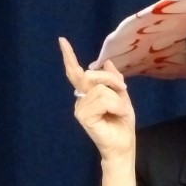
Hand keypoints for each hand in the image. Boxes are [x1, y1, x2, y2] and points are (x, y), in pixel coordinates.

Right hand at [58, 37, 135, 160]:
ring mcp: (80, 108)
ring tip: (119, 111)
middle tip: (123, 90)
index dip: (69, 57)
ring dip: (117, 98)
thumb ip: (114, 81)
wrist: (123, 144)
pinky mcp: (83, 116)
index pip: (76, 73)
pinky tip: (116, 114)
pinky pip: (103, 99)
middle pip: (92, 75)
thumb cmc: (122, 123)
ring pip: (101, 88)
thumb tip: (106, 62)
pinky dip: (116, 105)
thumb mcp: (122, 97)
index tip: (62, 41)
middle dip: (112, 80)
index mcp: (88, 93)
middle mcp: (81, 99)